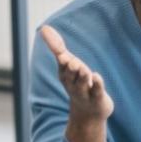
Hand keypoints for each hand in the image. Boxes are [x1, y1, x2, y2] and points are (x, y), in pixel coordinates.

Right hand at [42, 25, 111, 141]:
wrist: (88, 114)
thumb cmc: (77, 83)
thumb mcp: (67, 64)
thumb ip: (57, 47)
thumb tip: (43, 27)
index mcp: (64, 74)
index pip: (60, 59)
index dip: (55, 48)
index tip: (49, 37)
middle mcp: (72, 83)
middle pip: (70, 73)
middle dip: (70, 66)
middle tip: (70, 60)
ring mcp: (84, 92)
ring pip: (82, 82)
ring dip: (82, 75)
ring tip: (82, 68)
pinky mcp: (97, 98)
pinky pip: (96, 90)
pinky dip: (96, 83)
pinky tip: (97, 76)